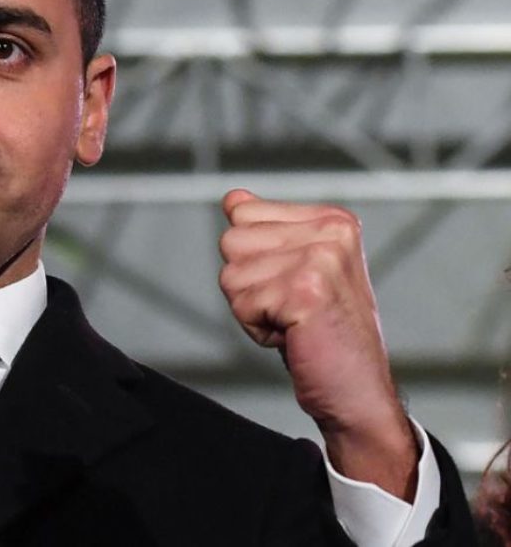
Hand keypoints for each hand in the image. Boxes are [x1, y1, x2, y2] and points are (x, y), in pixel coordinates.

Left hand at [218, 189, 417, 499]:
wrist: (358, 392)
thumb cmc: (326, 334)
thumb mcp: (296, 270)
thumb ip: (265, 231)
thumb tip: (233, 198)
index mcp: (332, 219)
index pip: (241, 213)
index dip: (253, 258)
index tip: (292, 284)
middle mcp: (331, 231)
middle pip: (231, 241)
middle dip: (248, 283)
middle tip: (291, 308)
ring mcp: (320, 259)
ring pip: (231, 274)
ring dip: (252, 308)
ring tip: (293, 322)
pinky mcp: (305, 291)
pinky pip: (241, 303)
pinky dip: (256, 329)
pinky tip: (293, 335)